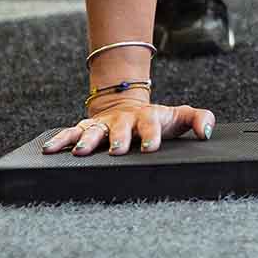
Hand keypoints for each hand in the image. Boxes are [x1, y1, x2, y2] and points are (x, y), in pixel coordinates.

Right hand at [45, 94, 216, 156]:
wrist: (127, 105)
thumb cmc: (157, 118)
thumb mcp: (179, 116)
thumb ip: (200, 119)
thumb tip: (208, 131)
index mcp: (147, 117)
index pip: (150, 124)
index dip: (151, 134)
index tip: (150, 147)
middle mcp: (123, 120)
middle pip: (120, 127)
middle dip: (118, 138)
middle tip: (116, 150)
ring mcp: (103, 124)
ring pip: (93, 130)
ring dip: (86, 140)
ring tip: (79, 152)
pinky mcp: (85, 128)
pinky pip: (70, 133)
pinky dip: (60, 140)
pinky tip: (49, 149)